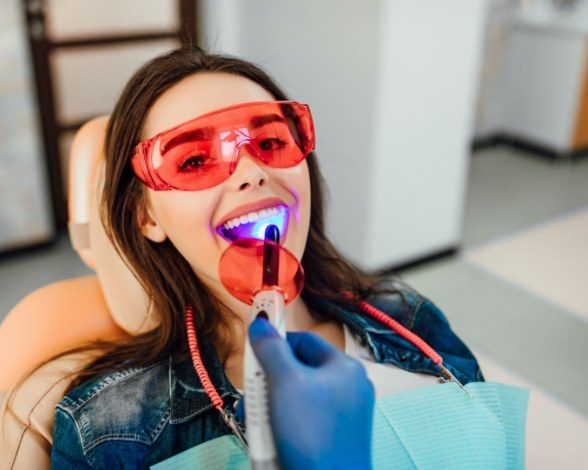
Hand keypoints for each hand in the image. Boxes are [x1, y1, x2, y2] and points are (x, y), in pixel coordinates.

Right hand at [248, 318, 374, 469]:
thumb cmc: (312, 435)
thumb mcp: (285, 382)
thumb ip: (271, 349)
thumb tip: (261, 323)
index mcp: (345, 368)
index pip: (305, 340)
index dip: (276, 342)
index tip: (254, 349)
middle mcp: (348, 388)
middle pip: (299, 369)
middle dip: (269, 379)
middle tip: (252, 391)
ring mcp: (343, 414)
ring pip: (298, 395)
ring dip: (271, 402)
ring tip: (256, 418)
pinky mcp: (334, 437)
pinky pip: (304, 417)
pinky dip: (284, 421)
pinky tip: (269, 433)